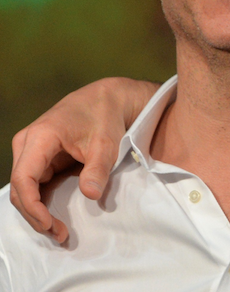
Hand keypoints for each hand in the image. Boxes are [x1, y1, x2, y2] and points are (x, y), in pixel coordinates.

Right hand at [9, 77, 158, 242]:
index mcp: (40, 137)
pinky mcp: (38, 158)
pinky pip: (33, 184)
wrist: (105, 99)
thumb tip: (92, 195)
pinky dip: (41, 202)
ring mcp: (31, 151)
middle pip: (19, 187)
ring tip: (59, 231)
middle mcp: (27, 144)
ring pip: (23, 188)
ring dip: (36, 211)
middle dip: (34, 214)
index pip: (23, 178)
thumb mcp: (106, 143)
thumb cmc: (103, 117)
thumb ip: (98, 169)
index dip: (32, 206)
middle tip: (60, 234)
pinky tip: (55, 218)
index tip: (49, 224)